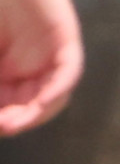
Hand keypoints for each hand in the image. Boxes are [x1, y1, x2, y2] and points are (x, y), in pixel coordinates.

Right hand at [0, 0, 81, 135]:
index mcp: (8, 68)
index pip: (9, 105)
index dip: (1, 118)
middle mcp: (32, 65)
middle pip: (31, 105)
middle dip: (16, 120)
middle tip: (1, 127)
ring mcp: (50, 52)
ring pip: (53, 95)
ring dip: (37, 113)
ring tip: (14, 122)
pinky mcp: (65, 37)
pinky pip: (69, 71)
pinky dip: (58, 88)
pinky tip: (42, 100)